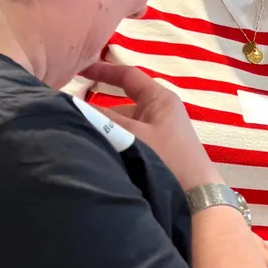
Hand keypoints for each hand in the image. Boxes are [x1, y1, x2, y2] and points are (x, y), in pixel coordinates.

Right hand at [80, 62, 218, 190]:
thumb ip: (105, 119)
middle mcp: (161, 110)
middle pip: (123, 102)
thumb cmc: (169, 159)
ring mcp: (161, 131)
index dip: (103, 70)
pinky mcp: (160, 150)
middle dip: (99, 109)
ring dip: (107, 129)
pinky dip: (116, 141)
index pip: (128, 75)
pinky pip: (131, 139)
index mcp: (160, 98)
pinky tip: (102, 153)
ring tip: (82, 137)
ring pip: (125, 123)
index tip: (79, 69)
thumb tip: (75, 106)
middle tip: (71, 115)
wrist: (196, 197)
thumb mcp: (133, 136)